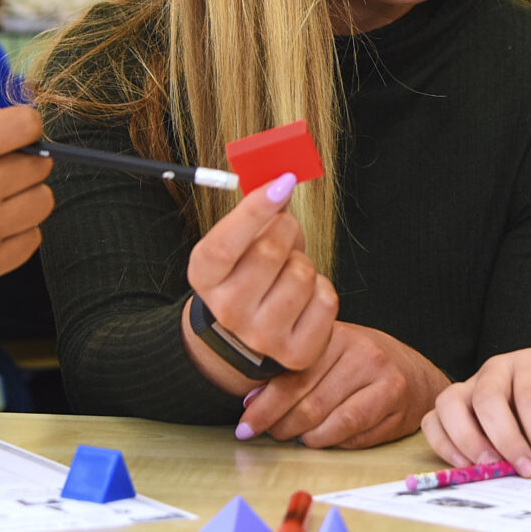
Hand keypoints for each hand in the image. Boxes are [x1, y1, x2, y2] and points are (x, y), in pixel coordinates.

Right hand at [179, 175, 339, 387]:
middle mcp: (228, 311)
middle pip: (270, 251)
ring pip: (303, 274)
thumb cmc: (249, 273)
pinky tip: (304, 296)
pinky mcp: (296, 353)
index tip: (282, 181)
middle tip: (285, 230)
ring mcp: (261, 336)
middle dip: (287, 229)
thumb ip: (258, 211)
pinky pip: (325, 299)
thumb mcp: (240, 242)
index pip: (224, 244)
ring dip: (304, 262)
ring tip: (290, 271)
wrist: (249, 335)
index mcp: (205, 277)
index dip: (255, 209)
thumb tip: (283, 178)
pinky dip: (321, 288)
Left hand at [237, 324, 448, 447]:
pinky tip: (322, 438)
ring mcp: (384, 381)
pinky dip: (331, 442)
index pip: (293, 377)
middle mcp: (363, 355)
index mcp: (338, 336)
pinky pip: (354, 436)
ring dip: (306, 437)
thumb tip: (252, 401)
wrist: (414, 372)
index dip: (265, 406)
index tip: (246, 423)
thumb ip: (293, 371)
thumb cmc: (360, 363)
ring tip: (294, 436)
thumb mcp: (328, 352)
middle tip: (268, 434)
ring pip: (332, 423)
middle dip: (281, 426)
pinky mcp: (397, 408)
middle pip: (310, 404)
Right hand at [421, 349, 530, 478]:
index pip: (530, 396)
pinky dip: (443, 445)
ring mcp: (470, 385)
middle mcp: (496, 369)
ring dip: (467, 441)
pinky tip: (467, 466)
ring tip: (490, 469)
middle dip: (505, 440)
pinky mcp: (453, 406)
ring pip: (449, 403)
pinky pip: (433, 421)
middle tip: (525, 471)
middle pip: (487, 398)